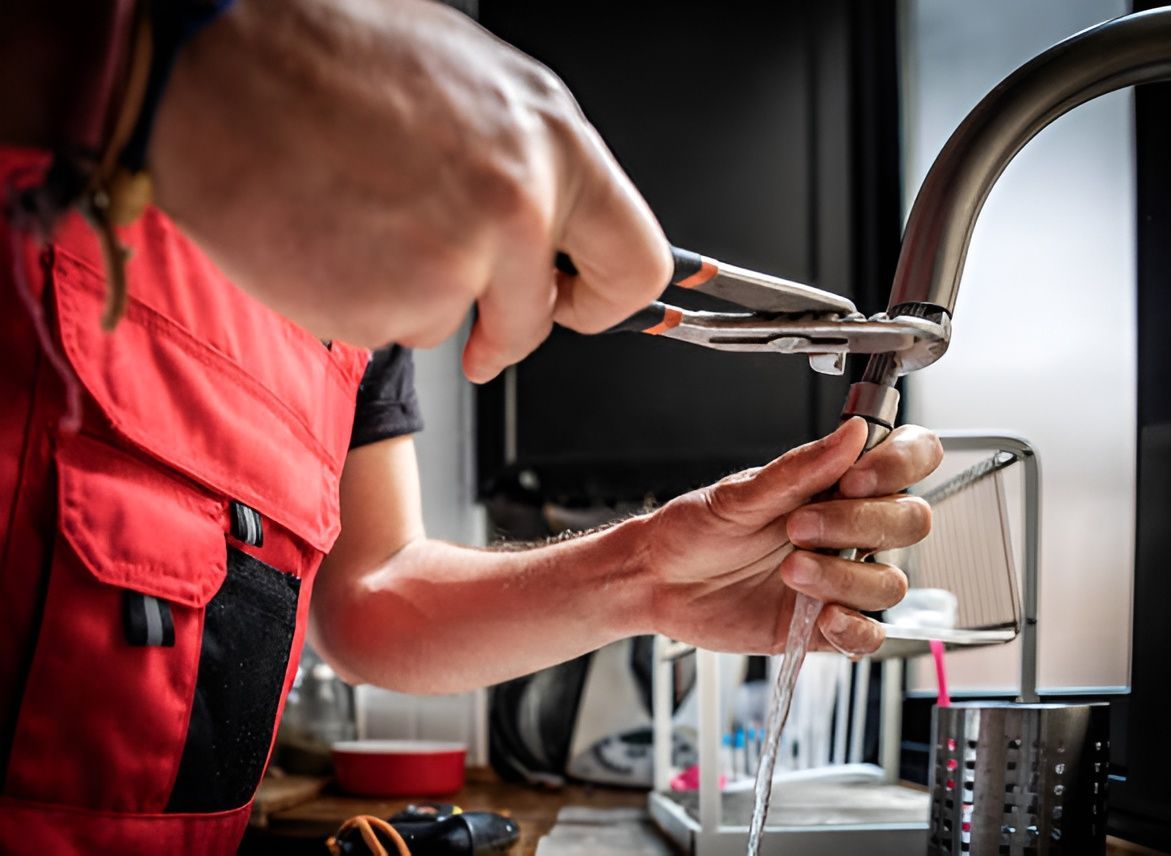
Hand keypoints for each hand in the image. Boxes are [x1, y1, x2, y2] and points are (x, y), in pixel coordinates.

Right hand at [150, 0, 670, 380]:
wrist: (214, 64)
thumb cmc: (331, 56)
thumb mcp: (475, 85)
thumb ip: (528, 164)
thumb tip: (555, 223)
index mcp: (553, 142)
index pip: (637, 261)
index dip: (605, 298)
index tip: (575, 302)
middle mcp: (517, 208)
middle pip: (542, 320)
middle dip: (513, 327)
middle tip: (473, 308)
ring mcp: (451, 265)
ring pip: (453, 321)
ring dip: (412, 291)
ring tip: (362, 214)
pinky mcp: (384, 309)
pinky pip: (389, 328)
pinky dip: (360, 297)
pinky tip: (330, 233)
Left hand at [641, 418, 942, 656]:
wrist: (659, 581)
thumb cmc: (695, 530)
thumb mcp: (740, 495)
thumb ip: (800, 469)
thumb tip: (852, 433)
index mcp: (836, 484)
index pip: (908, 459)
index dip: (900, 465)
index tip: (856, 478)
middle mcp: (848, 530)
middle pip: (911, 521)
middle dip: (862, 524)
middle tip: (799, 527)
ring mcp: (841, 579)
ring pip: (891, 582)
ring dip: (844, 578)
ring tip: (789, 571)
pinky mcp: (826, 627)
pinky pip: (870, 635)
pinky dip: (853, 629)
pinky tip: (820, 618)